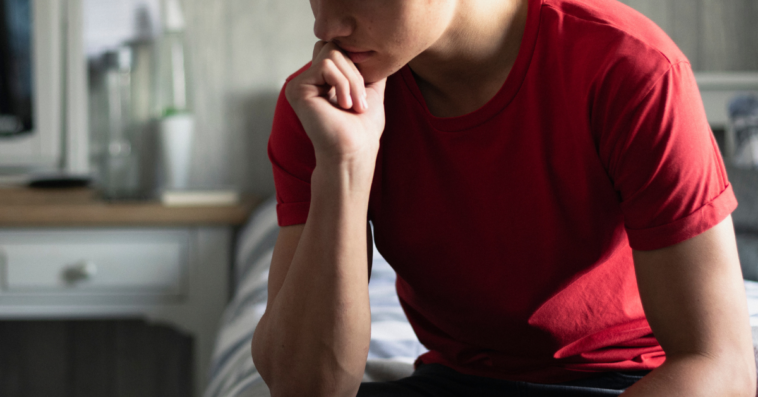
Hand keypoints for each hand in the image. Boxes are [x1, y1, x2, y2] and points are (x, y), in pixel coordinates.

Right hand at [285, 41, 386, 164]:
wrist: (354, 151)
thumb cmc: (363, 130)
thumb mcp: (370, 92)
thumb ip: (368, 71)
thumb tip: (372, 51)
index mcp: (322, 81)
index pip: (337, 50)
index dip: (355, 65)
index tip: (363, 93)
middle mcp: (308, 81)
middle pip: (334, 48)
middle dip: (355, 72)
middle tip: (360, 103)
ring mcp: (300, 84)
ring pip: (331, 54)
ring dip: (351, 80)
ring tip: (354, 106)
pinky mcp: (297, 88)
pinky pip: (325, 66)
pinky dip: (343, 84)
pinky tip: (344, 106)